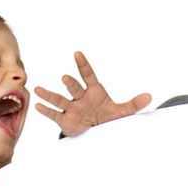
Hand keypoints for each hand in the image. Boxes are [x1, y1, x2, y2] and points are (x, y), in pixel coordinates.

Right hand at [33, 51, 150, 136]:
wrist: (97, 133)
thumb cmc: (107, 117)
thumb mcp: (122, 112)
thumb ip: (134, 104)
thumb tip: (149, 97)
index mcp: (94, 91)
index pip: (88, 75)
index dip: (83, 65)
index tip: (77, 54)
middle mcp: (80, 97)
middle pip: (74, 88)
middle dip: (70, 83)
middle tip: (66, 78)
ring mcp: (71, 108)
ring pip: (59, 100)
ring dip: (50, 95)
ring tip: (38, 90)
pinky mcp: (65, 120)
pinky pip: (54, 114)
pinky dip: (46, 111)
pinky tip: (38, 105)